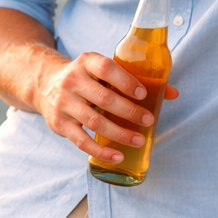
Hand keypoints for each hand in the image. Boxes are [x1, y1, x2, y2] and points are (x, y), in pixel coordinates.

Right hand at [33, 50, 178, 163]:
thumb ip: (133, 78)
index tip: (143, 93)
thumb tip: (171, 93)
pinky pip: (81, 141)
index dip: (126, 81)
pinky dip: (101, 150)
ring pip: (95, 121)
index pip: (106, 68)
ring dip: (120, 133)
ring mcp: (64, 103)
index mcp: (86, 62)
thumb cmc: (86, 78)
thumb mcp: (102, 70)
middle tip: (149, 120)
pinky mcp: (60, 124)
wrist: (45, 84)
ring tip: (139, 140)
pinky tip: (117, 155)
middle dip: (129, 111)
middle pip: (103, 98)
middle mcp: (72, 80)